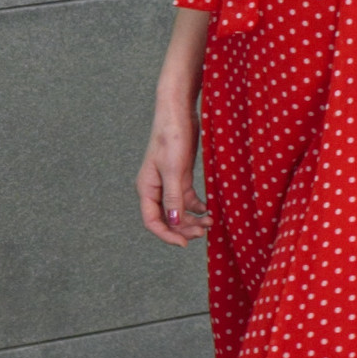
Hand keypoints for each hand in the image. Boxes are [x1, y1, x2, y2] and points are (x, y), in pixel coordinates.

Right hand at [138, 106, 203, 247]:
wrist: (178, 113)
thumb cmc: (171, 137)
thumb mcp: (173, 168)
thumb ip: (173, 196)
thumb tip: (173, 222)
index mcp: (146, 188)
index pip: (152, 221)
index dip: (167, 235)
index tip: (184, 244)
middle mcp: (155, 189)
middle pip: (167, 219)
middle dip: (183, 229)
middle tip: (203, 232)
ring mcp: (167, 183)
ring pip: (178, 211)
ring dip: (192, 219)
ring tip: (210, 222)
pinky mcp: (180, 177)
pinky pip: (186, 200)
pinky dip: (197, 207)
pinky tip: (208, 209)